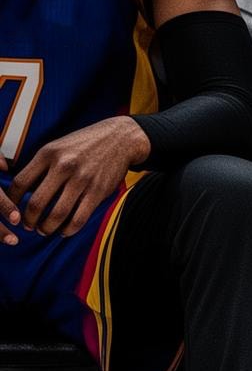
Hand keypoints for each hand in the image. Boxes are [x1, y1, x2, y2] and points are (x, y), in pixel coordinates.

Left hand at [1, 118, 149, 243]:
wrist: (119, 138)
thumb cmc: (84, 145)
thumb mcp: (57, 147)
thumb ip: (41, 166)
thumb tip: (25, 191)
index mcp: (48, 154)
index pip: (21, 183)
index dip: (12, 201)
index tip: (12, 210)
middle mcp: (63, 166)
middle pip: (37, 202)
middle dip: (29, 220)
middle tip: (28, 226)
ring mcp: (82, 180)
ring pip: (58, 214)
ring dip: (47, 227)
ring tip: (45, 230)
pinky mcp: (99, 191)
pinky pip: (80, 217)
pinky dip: (69, 229)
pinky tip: (64, 231)